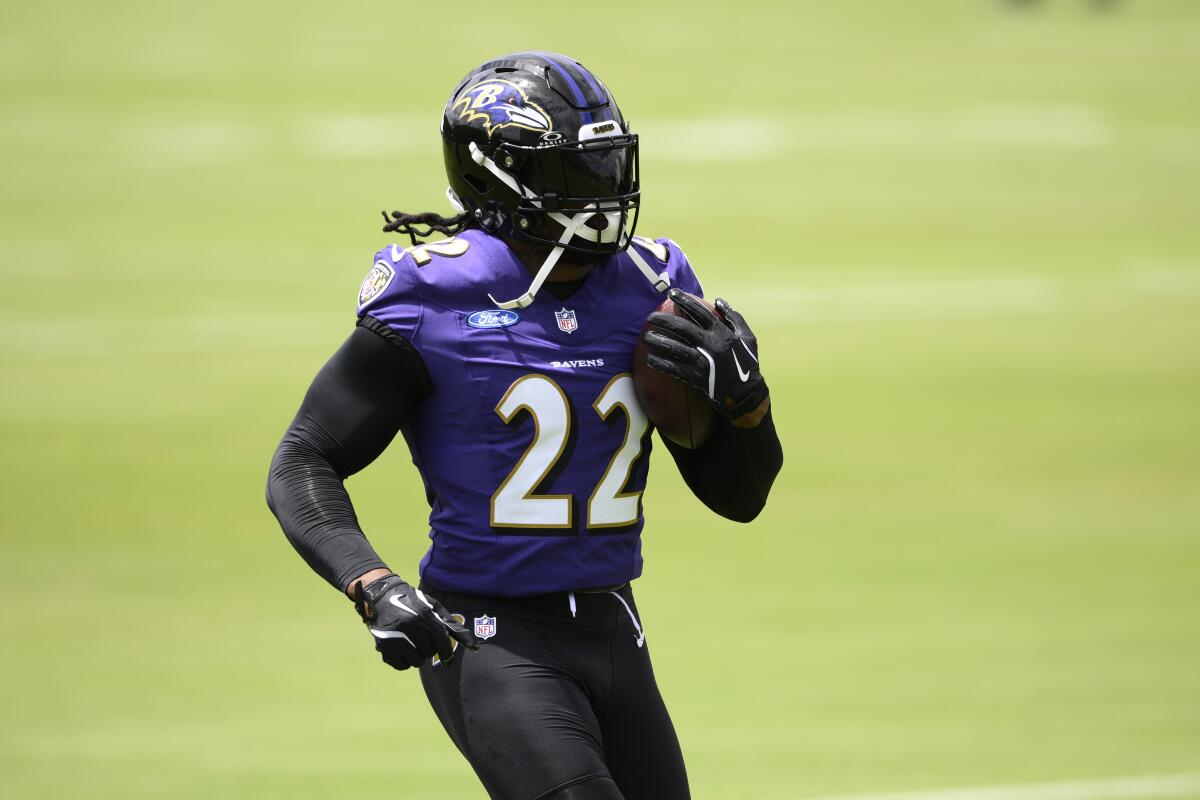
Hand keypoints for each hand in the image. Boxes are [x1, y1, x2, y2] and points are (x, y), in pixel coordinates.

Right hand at [352, 575, 478, 669]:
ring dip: (418, 656)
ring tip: (414, 645)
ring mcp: (393, 638)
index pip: (441, 641)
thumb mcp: (433, 607)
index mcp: (422, 616)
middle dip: (430, 649)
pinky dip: (406, 661)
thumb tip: (474, 645)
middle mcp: (408, 628)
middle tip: (424, 641)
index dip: (446, 651)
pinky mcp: (383, 647)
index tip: (447, 656)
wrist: (382, 597)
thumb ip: (451, 624)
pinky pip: (402, 665)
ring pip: (416, 662)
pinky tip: (404, 650)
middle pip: (428, 652)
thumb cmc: (413, 602)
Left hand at [643, 289, 769, 422]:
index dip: (685, 301)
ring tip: (646, 336)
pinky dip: (662, 363)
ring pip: (676, 347)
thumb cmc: (747, 363)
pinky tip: (650, 359)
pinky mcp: (697, 377)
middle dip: (664, 320)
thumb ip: (734, 317)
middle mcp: (711, 344)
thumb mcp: (748, 337)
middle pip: (683, 328)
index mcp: (722, 332)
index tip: (671, 293)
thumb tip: (719, 301)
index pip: (700, 312)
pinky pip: (675, 369)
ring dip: (659, 341)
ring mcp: (703, 361)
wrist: (746, 393)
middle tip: (651, 317)